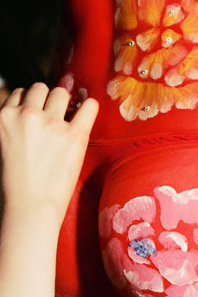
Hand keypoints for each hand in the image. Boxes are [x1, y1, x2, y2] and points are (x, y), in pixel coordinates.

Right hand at [0, 83, 98, 223]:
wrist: (30, 208)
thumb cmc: (15, 182)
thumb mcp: (2, 145)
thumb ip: (13, 125)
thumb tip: (31, 111)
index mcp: (4, 117)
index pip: (22, 93)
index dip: (34, 102)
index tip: (42, 112)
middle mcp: (27, 115)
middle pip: (43, 89)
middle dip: (49, 100)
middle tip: (56, 114)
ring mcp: (53, 124)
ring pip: (62, 93)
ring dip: (67, 102)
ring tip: (69, 117)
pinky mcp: (75, 135)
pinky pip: (89, 105)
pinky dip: (90, 106)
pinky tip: (87, 112)